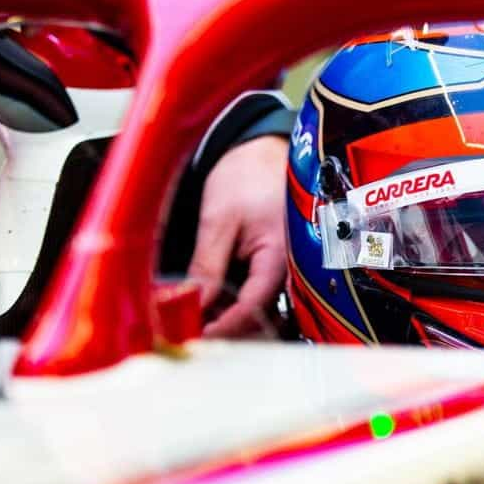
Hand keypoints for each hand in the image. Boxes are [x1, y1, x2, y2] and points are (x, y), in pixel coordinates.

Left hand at [187, 136, 288, 336]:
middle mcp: (291, 267)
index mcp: (282, 256)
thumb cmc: (248, 173)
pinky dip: (237, 301)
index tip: (196, 335)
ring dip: (231, 317)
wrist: (261, 148)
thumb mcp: (219, 219)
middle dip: (227, 327)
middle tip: (191, 330)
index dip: (224, 326)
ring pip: (261, 308)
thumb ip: (208, 266)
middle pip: (262, 315)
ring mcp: (286, 266)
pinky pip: (261, 293)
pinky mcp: (277, 263)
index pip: (254, 306)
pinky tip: (212, 302)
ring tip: (196, 317)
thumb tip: (193, 303)